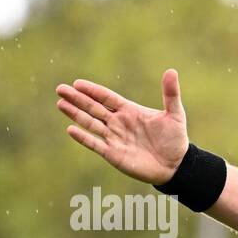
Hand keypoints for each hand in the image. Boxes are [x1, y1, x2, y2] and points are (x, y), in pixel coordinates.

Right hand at [55, 69, 189, 184]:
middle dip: (78, 99)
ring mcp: (114, 138)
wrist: (176, 166)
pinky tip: (71, 129)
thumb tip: (172, 71)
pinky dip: (83, 137)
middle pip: (94, 108)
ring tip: (61, 104)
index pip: (107, 98)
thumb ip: (170, 94)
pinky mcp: (113, 154)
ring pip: (91, 123)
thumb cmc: (175, 139)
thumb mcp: (175, 115)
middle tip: (61, 89)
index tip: (77, 83)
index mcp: (129, 111)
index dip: (93, 91)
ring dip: (76, 114)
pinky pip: (95, 144)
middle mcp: (118, 123)